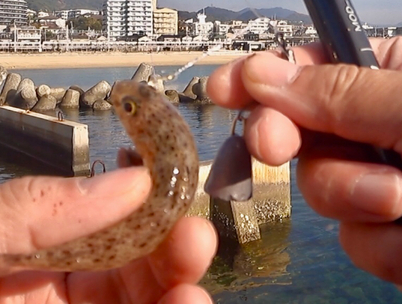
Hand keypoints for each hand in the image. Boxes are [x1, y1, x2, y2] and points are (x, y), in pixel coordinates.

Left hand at [0, 167, 216, 302]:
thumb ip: (25, 208)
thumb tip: (125, 180)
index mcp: (24, 252)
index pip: (96, 224)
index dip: (137, 204)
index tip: (166, 187)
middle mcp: (55, 291)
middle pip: (129, 269)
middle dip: (167, 250)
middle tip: (192, 237)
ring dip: (172, 293)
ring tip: (190, 288)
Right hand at [207, 37, 401, 284]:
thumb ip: (341, 93)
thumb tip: (261, 74)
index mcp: (389, 80)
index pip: (308, 68)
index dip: (260, 77)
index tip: (222, 88)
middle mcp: (378, 130)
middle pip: (301, 134)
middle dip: (292, 146)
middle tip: (273, 146)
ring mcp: (378, 182)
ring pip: (322, 192)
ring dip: (353, 198)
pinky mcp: (385, 230)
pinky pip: (353, 239)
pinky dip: (380, 246)